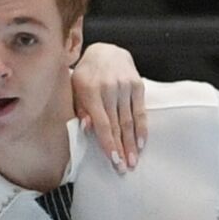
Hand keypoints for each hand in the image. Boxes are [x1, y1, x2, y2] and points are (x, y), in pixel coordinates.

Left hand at [72, 43, 145, 172]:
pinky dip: (142, 129)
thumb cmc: (87, 75)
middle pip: (117, 125)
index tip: (113, 160)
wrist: (106, 51)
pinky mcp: (137, 85)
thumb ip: (80, 108)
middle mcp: (109, 88)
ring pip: (129, 121)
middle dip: (121, 149)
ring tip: (133, 161)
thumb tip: (86, 128)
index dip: (108, 143)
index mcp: (90, 90)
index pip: (102, 123)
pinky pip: (140, 111)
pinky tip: (141, 144)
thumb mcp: (76, 88)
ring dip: (132, 144)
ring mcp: (125, 86)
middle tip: (124, 168)